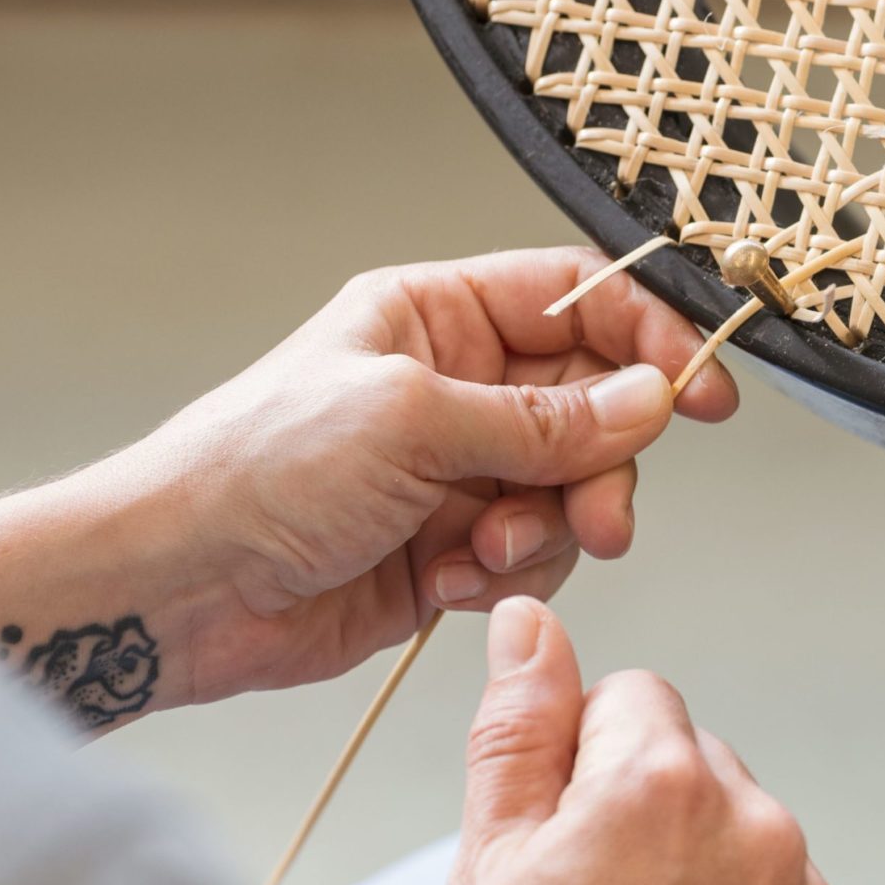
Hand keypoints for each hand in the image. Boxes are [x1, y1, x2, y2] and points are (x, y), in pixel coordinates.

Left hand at [0, 248, 736, 725]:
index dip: (649, 337)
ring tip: (488, 550)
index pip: (576, 299)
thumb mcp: (411, 420)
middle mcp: (453, 388)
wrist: (181, 586)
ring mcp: (454, 471)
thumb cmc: (256, 469)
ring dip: (547, 528)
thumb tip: (647, 402)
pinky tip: (446, 582)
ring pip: (569, 489)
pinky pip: (530, 554)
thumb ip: (541, 418)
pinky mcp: (449, 548)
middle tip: (598, 512)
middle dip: (601, 463)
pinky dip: (503, 574)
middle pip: (590, 404)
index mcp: (435, 317)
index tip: (702, 392)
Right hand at [429, 598, 870, 884]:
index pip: (630, 694)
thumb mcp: (484, 871)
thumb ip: (516, 728)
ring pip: (740, 834)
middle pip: (691, 760)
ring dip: (695, 870)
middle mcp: (759, 829)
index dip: (578, 761)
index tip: (558, 837)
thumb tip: (528, 625)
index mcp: (663, 784)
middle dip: (641, 808)